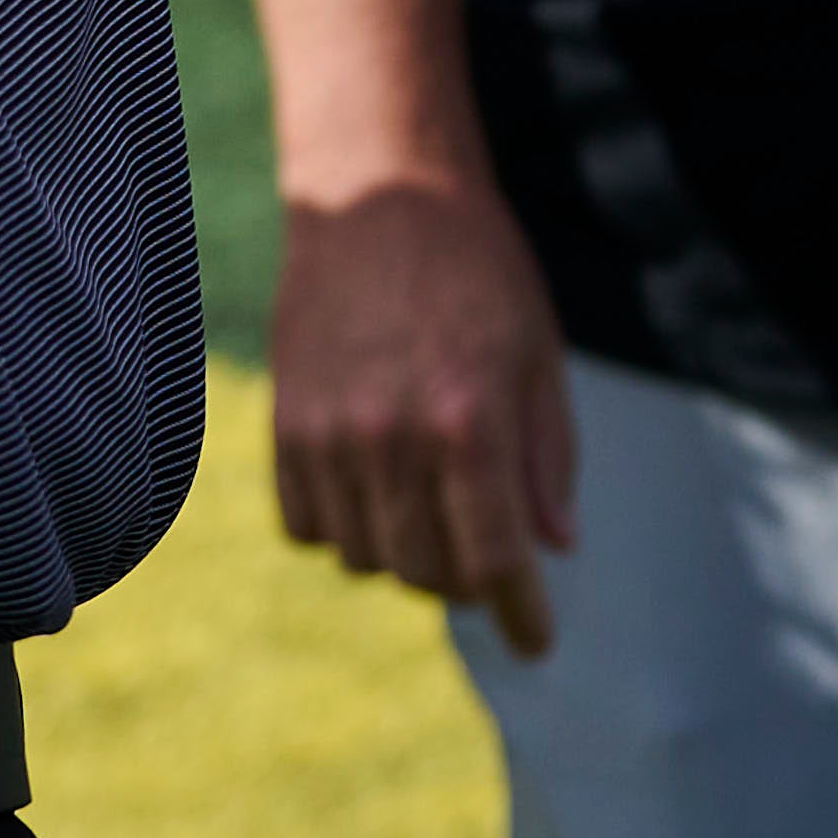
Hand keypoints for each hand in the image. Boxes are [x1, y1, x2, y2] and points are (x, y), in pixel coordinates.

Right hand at [266, 170, 577, 661]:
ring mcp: (327, 435)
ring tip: (429, 499)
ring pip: (366, 560)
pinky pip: (309, 528)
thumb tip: (552, 550)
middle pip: (428, 574)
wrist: (377, 194)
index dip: (521, 617)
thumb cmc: (477, 269)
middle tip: (485, 546)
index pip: (495, 562)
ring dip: (405, 552)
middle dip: (468, 579)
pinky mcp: (284, 426)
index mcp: (467, 421)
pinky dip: (345, 526)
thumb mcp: (537, 355)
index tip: (537, 643)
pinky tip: (373, 483)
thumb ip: (546, 458)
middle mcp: (392, 438)